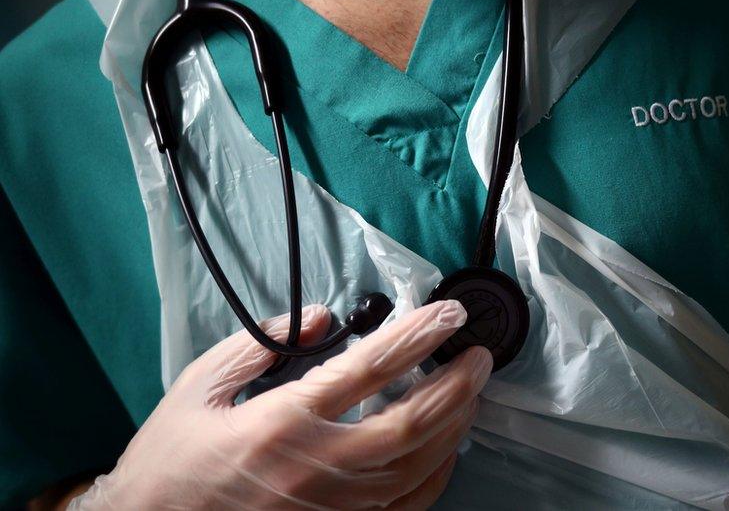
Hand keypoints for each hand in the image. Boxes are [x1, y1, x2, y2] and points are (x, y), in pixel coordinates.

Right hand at [69, 300, 490, 509]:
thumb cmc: (172, 459)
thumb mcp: (200, 384)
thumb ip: (260, 343)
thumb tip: (320, 318)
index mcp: (280, 421)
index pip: (369, 368)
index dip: (418, 336)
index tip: (447, 313)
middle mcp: (314, 466)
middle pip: (409, 424)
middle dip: (455, 385)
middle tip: (478, 356)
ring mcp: (330, 506)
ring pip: (414, 467)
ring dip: (453, 427)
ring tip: (471, 393)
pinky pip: (402, 506)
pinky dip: (435, 475)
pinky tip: (446, 449)